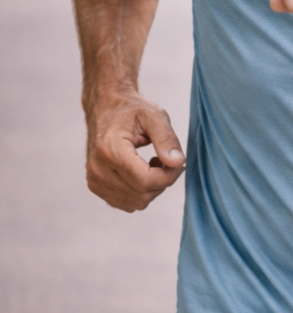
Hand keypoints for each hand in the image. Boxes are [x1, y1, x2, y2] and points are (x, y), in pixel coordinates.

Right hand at [85, 90, 185, 211]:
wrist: (105, 109)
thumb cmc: (131, 110)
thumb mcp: (154, 115)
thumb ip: (167, 138)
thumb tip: (179, 162)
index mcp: (110, 150)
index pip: (145, 181)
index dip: (168, 176)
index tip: (178, 163)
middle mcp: (98, 169)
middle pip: (142, 194)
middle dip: (163, 181)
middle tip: (166, 160)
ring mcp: (95, 181)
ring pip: (136, 203)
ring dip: (152, 188)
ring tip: (152, 163)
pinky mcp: (96, 187)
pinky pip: (127, 203)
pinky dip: (140, 192)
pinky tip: (141, 171)